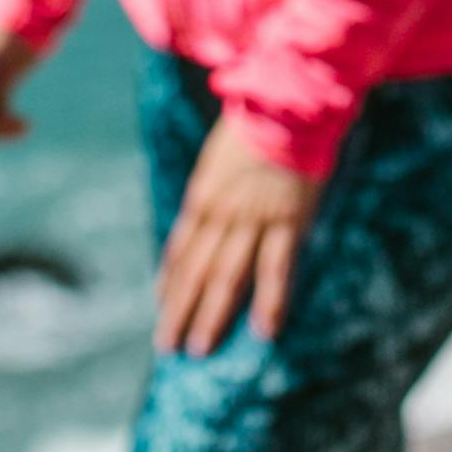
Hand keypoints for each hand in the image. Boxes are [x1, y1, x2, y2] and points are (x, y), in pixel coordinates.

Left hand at [155, 114, 320, 356]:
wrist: (289, 104)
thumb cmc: (256, 126)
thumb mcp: (218, 159)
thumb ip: (211, 194)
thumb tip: (201, 220)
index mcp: (202, 196)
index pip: (180, 249)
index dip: (169, 282)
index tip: (161, 308)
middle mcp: (221, 213)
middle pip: (195, 271)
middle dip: (179, 310)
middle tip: (167, 346)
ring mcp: (253, 219)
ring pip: (226, 276)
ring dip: (210, 315)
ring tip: (198, 348)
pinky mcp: (287, 221)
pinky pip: (276, 269)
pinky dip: (269, 302)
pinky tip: (264, 332)